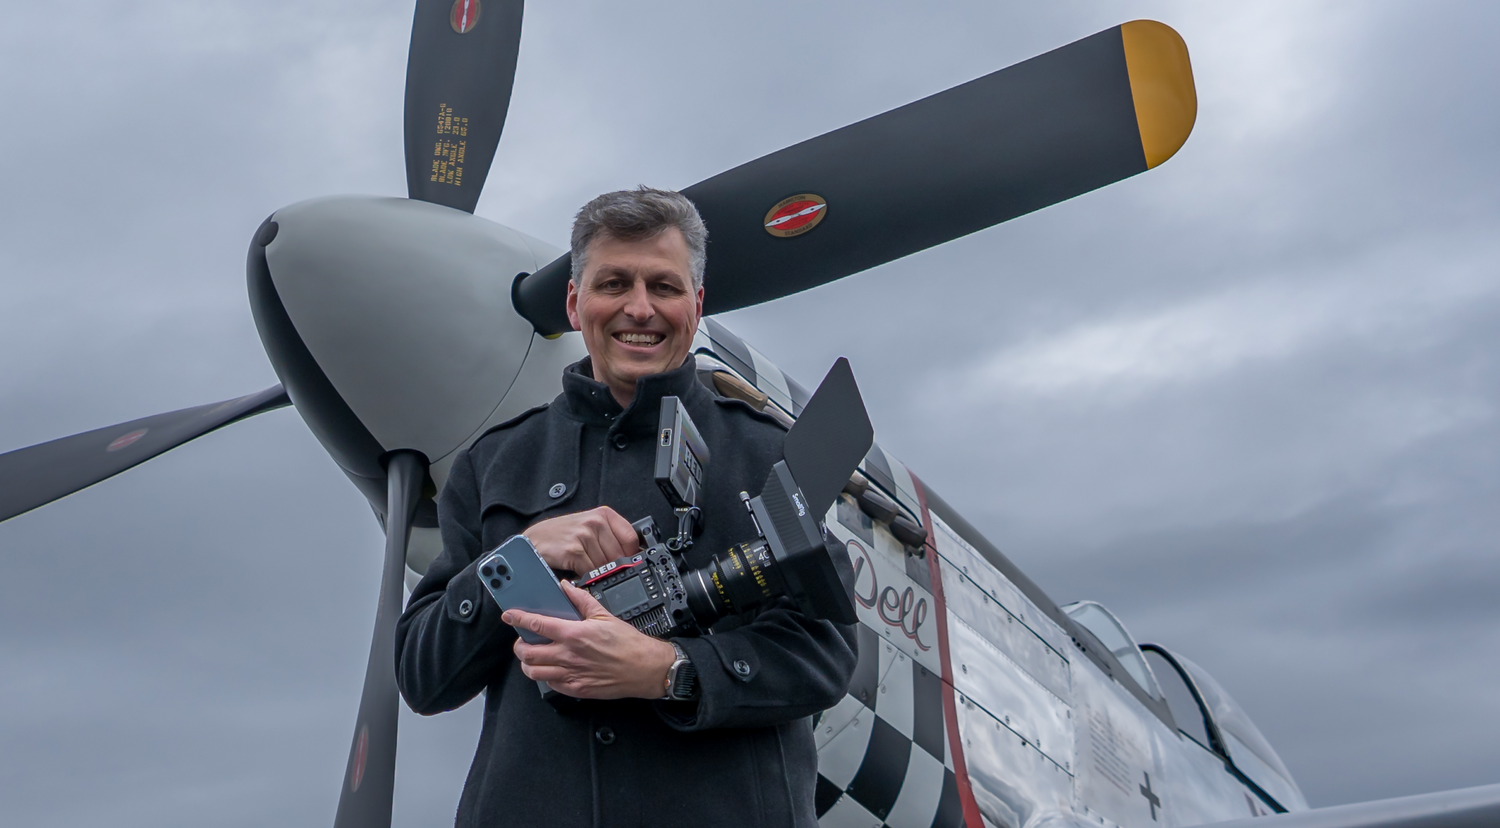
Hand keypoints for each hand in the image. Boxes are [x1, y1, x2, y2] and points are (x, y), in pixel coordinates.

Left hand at [504, 581, 676, 699]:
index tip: (509, 616)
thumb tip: (566, 587)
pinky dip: (544, 676)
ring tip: (532, 657)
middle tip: (522, 640)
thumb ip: (581, 600)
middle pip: (528, 653)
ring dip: (528, 664)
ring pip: (534, 672)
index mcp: (574, 634)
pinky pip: (550, 684)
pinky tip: (550, 669)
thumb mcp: (604, 615)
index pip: (536, 625)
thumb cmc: (628, 644)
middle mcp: (569, 656)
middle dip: (519, 646)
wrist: (644, 668)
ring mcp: (571, 675)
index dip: (518, 619)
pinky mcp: (576, 689)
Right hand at [524, 506, 639, 575]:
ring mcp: (585, 536)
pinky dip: (585, 576)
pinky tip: (577, 570)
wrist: (533, 540)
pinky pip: (590, 571)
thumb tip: (631, 555)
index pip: (631, 538)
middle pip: (619, 555)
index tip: (626, 562)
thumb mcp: (588, 526)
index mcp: (604, 515)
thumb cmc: (561, 535)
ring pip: (605, 565)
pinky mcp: (574, 550)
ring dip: (596, 572)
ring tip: (585, 566)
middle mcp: (595, 522)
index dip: (630, 554)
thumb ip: (609, 536)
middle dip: (611, 566)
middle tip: (600, 567)